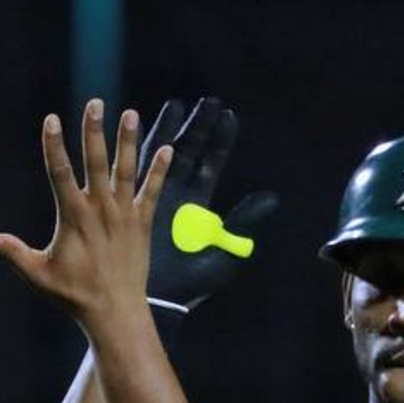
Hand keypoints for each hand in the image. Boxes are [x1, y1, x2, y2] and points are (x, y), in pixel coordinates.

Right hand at [0, 99, 171, 323]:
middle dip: (93, 131)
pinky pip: (153, 192)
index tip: (51, 119)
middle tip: (95, 103)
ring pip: (126, 170)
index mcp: (73, 217)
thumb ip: (13, 253)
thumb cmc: (74, 295)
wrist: (115, 312)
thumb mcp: (38, 275)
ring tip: (130, 114)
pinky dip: (159, 171)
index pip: (60, 173)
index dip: (54, 145)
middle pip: (95, 162)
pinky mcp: (142, 224)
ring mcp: (124, 215)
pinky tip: (167, 149)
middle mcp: (100, 210)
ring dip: (128, 141)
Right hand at [139, 96, 278, 311]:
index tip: (228, 115)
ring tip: (175, 104)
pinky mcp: (132, 204)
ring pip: (160, 155)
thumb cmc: (187, 284)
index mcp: (198, 205)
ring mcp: (154, 197)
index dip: (219, 141)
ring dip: (167, 130)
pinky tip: (138, 129)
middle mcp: (177, 196)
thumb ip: (243, 224)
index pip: (211, 164)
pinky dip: (138, 153)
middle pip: (188, 152)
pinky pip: (135, 173)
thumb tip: (271, 198)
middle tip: (207, 101)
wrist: (155, 301)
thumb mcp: (222, 254)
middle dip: (197, 126)